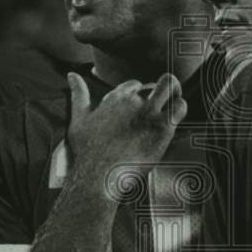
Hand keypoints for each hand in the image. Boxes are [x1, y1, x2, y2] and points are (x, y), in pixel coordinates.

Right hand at [65, 72, 186, 180]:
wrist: (98, 177)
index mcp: (114, 98)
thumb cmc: (86, 153)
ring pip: (170, 87)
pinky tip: (175, 120)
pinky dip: (180, 109)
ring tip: (174, 106)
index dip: (140, 96)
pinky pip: (179, 107)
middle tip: (163, 106)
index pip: (134, 85)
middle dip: (161, 91)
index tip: (141, 110)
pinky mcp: (162, 127)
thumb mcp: (78, 119)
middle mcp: (132, 101)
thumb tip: (71, 75)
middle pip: (154, 85)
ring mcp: (148, 113)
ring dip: (174, 94)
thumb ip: (78, 95)